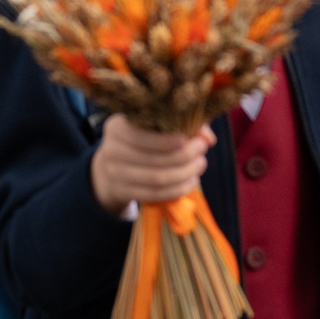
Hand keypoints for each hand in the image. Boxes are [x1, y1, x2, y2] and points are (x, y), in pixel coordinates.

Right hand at [89, 115, 212, 214]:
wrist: (112, 166)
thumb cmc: (140, 139)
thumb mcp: (151, 125)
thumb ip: (181, 124)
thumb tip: (208, 138)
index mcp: (117, 127)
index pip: (142, 135)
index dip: (166, 140)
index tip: (188, 139)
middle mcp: (111, 150)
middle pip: (153, 159)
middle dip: (184, 157)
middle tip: (201, 153)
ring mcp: (115, 174)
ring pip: (157, 178)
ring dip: (184, 174)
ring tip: (199, 167)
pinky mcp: (122, 192)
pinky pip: (154, 194)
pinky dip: (177, 189)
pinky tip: (190, 182)